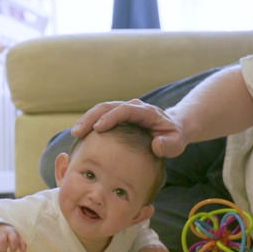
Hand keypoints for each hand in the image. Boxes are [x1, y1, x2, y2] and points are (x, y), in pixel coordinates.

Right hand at [71, 99, 187, 157]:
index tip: (98, 128)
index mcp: (145, 111)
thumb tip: (157, 145)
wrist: (172, 128)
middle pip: (108, 106)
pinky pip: (100, 115)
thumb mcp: (176, 143)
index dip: (110, 118)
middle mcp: (132, 106)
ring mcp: (123, 109)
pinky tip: (80, 135)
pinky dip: (89, 123)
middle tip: (78, 132)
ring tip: (75, 133)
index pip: (125, 110)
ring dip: (87, 119)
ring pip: (101, 109)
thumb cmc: (173, 136)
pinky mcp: (117, 115)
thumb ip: (169, 145)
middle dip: (91, 117)